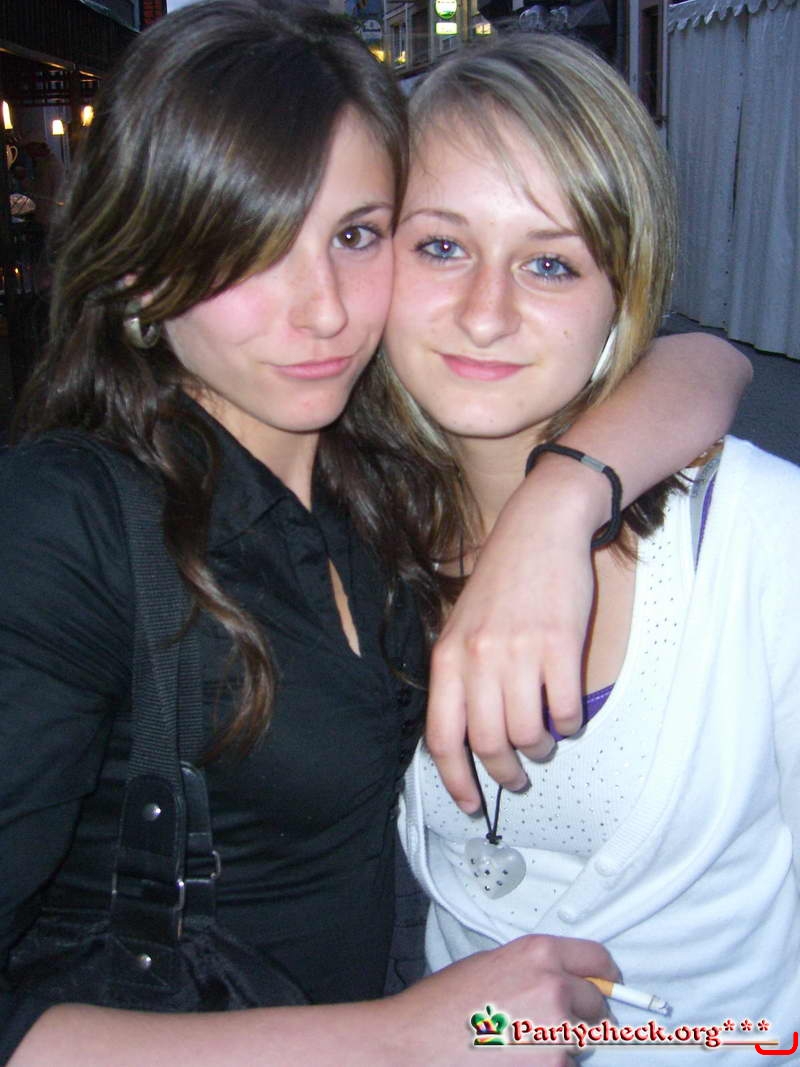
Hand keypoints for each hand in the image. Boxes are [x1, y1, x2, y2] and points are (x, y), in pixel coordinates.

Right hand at [384, 934, 618, 1064]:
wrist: (414, 1044)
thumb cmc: (443, 1006)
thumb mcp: (492, 965)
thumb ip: (536, 969)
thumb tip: (569, 982)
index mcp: (539, 953)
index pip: (598, 960)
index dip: (603, 976)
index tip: (605, 986)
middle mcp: (554, 987)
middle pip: (597, 1004)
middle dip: (580, 1016)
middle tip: (545, 1025)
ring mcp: (557, 1033)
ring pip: (582, 1042)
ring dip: (562, 1047)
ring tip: (519, 1045)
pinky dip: (548, 1066)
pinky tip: (514, 1060)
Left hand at [426, 455, 602, 811]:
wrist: (539, 529)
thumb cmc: (501, 580)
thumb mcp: (462, 625)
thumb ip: (459, 676)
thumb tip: (467, 736)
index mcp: (448, 657)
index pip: (442, 736)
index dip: (455, 779)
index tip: (470, 803)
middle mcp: (478, 659)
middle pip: (487, 744)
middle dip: (504, 773)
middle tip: (517, 778)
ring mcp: (519, 652)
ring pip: (528, 734)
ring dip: (540, 749)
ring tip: (545, 740)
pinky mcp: (559, 645)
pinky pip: (565, 711)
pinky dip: (569, 725)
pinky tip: (568, 716)